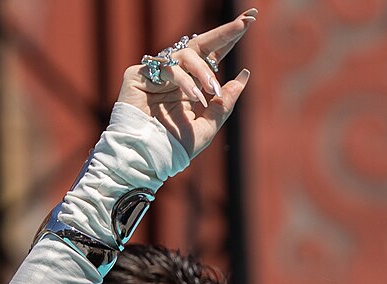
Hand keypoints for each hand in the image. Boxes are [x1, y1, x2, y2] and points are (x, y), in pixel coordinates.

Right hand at [116, 10, 255, 161]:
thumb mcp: (207, 126)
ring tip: (213, 89)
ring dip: (204, 70)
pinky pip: (167, 67)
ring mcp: (156, 74)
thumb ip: (224, 103)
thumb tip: (244, 75)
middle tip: (245, 22)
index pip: (212, 56)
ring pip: (186, 54)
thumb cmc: (174, 149)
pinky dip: (185, 81)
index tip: (249, 21)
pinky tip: (196, 97)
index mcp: (190, 85)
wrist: (147, 160)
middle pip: (201, 44)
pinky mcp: (137, 75)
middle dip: (224, 32)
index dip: (229, 39)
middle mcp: (174, 75)